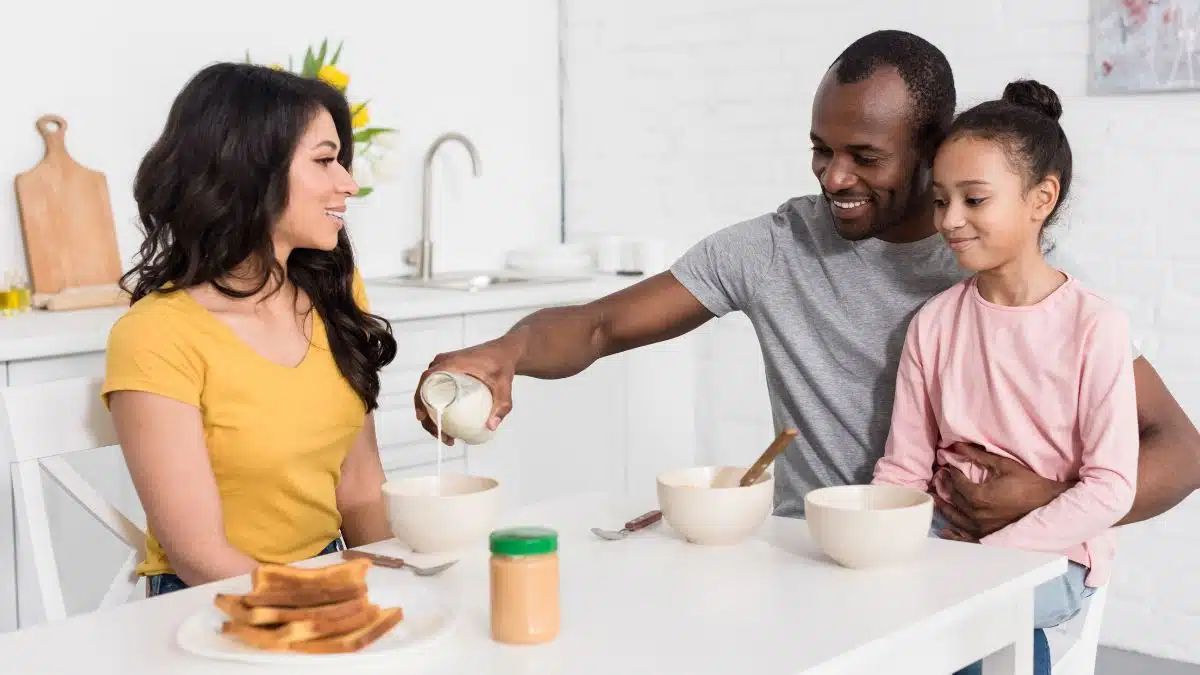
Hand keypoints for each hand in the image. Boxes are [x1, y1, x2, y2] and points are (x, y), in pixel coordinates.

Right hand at [413, 338, 517, 442]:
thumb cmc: (502, 364)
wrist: (504, 352)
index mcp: (451, 362)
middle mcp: (443, 363)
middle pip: (425, 390)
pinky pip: (435, 389)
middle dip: (428, 416)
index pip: (426, 379)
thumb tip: (491, 426)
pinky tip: (445, 424)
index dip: (420, 399)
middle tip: (441, 435)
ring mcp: (444, 367)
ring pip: (429, 392)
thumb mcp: (504, 385)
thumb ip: (502, 405)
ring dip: (431, 414)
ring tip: (445, 435)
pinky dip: (436, 406)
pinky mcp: (447, 372)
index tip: (422, 417)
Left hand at [934, 442, 1068, 538]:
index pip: (957, 484)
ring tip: (937, 499)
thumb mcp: (1003, 465)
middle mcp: (977, 515)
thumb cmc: (1028, 482)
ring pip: (957, 518)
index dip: (952, 474)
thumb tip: (957, 446)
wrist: (1049, 502)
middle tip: (940, 479)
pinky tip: (945, 531)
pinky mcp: (989, 535)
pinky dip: (954, 534)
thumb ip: (978, 456)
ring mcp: (983, 528)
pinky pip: (966, 536)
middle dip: (946, 488)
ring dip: (945, 508)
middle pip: (955, 500)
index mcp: (979, 497)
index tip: (949, 467)